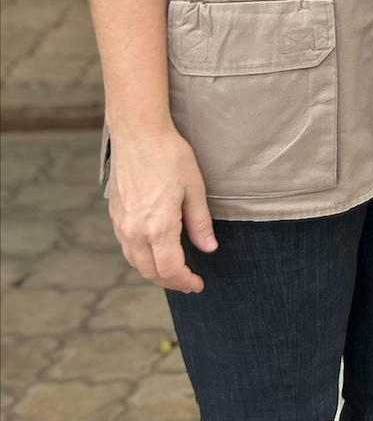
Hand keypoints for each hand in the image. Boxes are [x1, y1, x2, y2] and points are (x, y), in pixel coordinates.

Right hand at [108, 129, 215, 292]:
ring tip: (174, 272)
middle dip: (170, 281)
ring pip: (135, 262)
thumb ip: (200, 223)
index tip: (198, 285)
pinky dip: (141, 258)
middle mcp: (134, 231)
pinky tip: (155, 253)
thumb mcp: (195, 188)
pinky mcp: (115, 216)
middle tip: (189, 283)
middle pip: (150, 271)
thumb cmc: (170, 156)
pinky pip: (127, 247)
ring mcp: (121, 224)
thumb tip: (209, 248)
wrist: (138, 135)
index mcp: (158, 226)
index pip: (170, 268)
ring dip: (154, 272)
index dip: (184, 281)